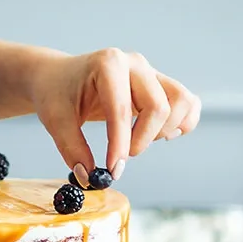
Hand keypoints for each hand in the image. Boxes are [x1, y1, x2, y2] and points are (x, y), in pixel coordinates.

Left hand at [28, 48, 200, 181]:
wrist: (59, 76)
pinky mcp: (159, 84)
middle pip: (158, 107)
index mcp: (107, 64)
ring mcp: (150, 72)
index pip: (121, 109)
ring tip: (138, 141)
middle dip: (142, 140)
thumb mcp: (55, 120)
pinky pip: (188, 102)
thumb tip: (89, 177)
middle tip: (121, 157)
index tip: (114, 169)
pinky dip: (182, 122)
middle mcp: (134, 64)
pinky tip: (158, 134)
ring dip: (165, 131)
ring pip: (181, 102)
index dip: (120, 144)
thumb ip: (72, 149)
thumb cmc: (56, 93)